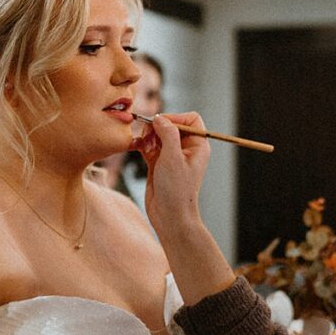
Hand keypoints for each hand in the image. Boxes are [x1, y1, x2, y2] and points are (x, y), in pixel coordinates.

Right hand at [133, 113, 210, 235]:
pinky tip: (138, 147)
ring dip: (149, 136)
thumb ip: (168, 134)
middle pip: (171, 125)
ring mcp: (171, 156)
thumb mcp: (173, 158)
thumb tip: (160, 118)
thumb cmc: (177, 190)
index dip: (176, 118)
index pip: (190, 120)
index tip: (161, 124)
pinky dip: (143, 144)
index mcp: (197, 146)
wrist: (169, 216)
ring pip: (158, 135)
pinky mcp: (158, 164)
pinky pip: (150, 146)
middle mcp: (186, 149)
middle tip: (147, 134)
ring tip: (143, 144)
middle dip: (158, 127)